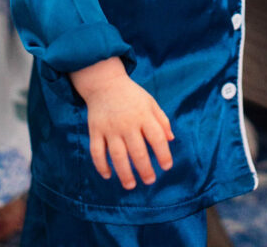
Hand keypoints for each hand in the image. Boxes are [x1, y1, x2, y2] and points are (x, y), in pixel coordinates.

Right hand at [71, 58, 173, 189]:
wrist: (105, 82)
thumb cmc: (131, 95)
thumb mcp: (150, 102)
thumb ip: (162, 120)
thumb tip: (171, 139)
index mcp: (143, 115)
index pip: (157, 138)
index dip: (164, 154)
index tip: (167, 166)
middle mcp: (127, 123)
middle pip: (137, 152)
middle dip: (145, 170)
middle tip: (150, 181)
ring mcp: (110, 128)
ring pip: (117, 156)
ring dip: (124, 173)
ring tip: (131, 185)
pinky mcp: (95, 130)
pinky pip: (96, 151)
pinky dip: (101, 166)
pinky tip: (108, 175)